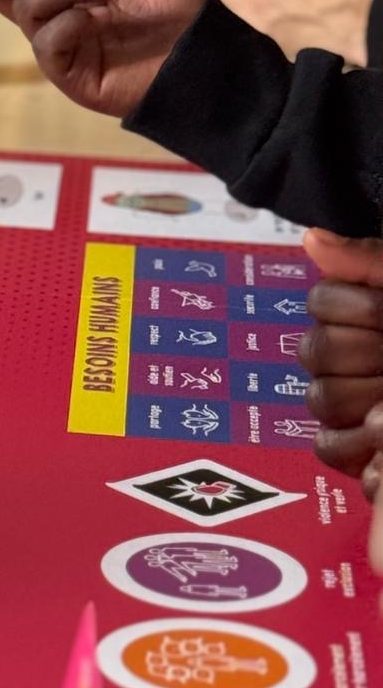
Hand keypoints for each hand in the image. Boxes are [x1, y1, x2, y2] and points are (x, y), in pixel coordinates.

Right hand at [299, 229, 382, 478]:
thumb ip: (371, 262)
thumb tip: (312, 238)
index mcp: (370, 310)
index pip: (320, 301)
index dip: (354, 309)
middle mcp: (356, 353)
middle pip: (314, 350)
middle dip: (363, 352)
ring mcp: (355, 404)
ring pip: (321, 397)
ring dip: (364, 396)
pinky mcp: (359, 449)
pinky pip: (329, 446)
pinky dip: (357, 442)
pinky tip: (382, 424)